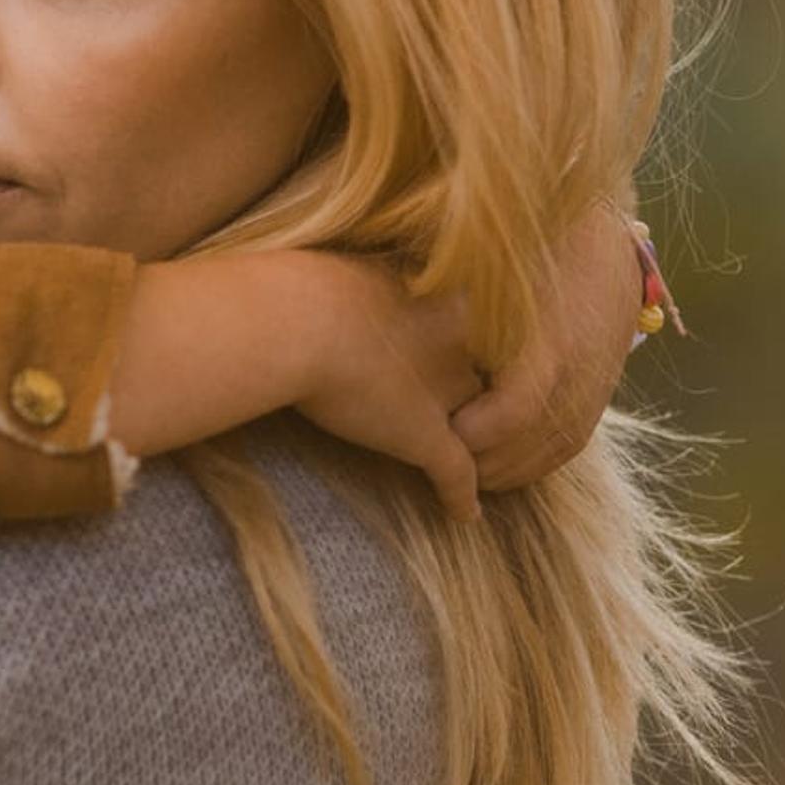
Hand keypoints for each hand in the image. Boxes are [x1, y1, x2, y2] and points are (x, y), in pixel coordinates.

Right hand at [275, 252, 484, 522]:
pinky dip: (461, 497)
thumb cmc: (313, 286)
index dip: (464, 352)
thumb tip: (353, 281)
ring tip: (485, 468)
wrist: (300, 319)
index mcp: (450, 304)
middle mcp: (458, 350)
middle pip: (484, 381)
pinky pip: (457, 474)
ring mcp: (446, 396)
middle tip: (472, 413)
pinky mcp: (425, 437)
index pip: (476, 333)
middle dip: (479, 399)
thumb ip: (375, 284)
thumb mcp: (358, 270)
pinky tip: (465, 514)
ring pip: (481, 429)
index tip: (450, 359)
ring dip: (480, 448)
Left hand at [450, 197, 651, 492]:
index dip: (476, 432)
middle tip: (437, 461)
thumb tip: (398, 299)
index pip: (517, 409)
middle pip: (533, 441)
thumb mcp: (493, 259)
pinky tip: (497, 465)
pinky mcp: (602, 391)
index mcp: (552, 336)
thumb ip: (454, 287)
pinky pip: (571, 444)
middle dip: (485, 461)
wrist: (604, 240)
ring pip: (553, 450)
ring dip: (508, 471)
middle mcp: (580, 368)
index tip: (440, 430)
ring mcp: (595, 384)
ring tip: (463, 471)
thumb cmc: (529, 243)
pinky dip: (534, 463)